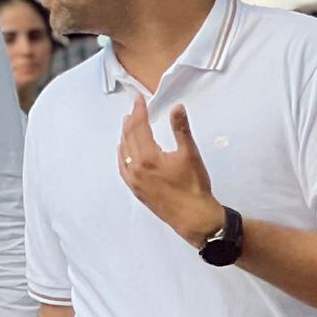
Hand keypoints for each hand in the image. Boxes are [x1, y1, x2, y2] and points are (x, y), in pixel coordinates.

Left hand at [118, 95, 224, 247]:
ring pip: (123, 153)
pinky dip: (123, 154)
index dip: (139, 111)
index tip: (138, 98)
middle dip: (131, 121)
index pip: (138, 127)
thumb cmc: (194, 186)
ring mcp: (133, 181)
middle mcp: (135, 169)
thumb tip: (177, 107)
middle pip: (128, 138)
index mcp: (147, 158)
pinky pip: (123, 167)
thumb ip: (181, 129)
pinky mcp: (136, 191)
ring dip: (125, 136)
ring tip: (128, 123)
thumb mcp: (190, 154)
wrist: (194, 218)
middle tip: (134, 107)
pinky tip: (124, 151)